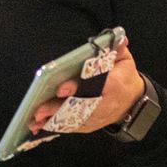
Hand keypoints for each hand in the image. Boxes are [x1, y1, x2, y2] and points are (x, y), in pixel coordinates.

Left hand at [27, 39, 144, 134]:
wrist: (131, 100)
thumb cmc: (123, 75)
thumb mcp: (124, 59)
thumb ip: (118, 49)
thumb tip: (119, 39)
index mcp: (115, 84)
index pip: (96, 85)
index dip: (78, 87)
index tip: (60, 88)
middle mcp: (106, 104)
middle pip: (80, 106)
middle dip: (58, 108)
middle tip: (39, 109)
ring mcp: (98, 117)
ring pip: (74, 120)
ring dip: (53, 120)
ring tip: (35, 120)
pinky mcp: (91, 125)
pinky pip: (73, 127)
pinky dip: (57, 127)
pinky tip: (41, 126)